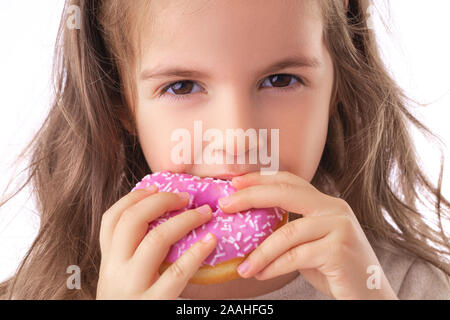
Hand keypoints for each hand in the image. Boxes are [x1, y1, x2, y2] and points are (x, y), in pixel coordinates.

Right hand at [97, 186, 216, 298]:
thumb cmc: (130, 301)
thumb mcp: (121, 275)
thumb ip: (132, 252)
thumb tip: (162, 216)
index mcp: (107, 260)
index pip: (111, 219)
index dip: (134, 197)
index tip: (157, 187)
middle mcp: (114, 270)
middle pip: (131, 221)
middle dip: (161, 200)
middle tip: (186, 197)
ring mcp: (132, 287)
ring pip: (155, 240)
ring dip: (184, 220)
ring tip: (204, 213)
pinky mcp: (153, 303)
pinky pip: (177, 272)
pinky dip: (196, 252)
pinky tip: (211, 241)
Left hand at [218, 171, 397, 299]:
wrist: (370, 293)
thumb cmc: (335, 268)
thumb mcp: (310, 242)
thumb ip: (290, 228)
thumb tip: (249, 225)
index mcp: (326, 202)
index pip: (290, 180)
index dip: (260, 178)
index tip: (234, 182)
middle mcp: (334, 209)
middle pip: (285, 193)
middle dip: (251, 197)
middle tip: (225, 206)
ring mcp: (339, 227)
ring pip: (287, 233)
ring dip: (259, 252)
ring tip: (242, 267)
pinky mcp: (338, 250)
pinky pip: (296, 256)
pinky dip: (273, 266)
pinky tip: (260, 274)